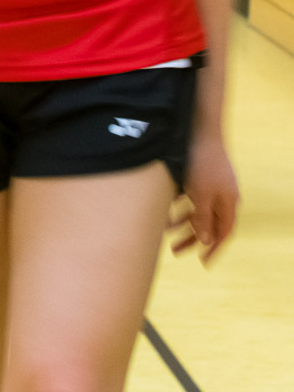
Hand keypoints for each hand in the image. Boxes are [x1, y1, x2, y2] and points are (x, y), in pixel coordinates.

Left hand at [169, 134, 238, 263]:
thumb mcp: (200, 193)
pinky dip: (178, 203)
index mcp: (228, 201)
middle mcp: (223, 194)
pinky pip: (190, 195)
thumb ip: (203, 217)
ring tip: (164, 228)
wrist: (197, 128)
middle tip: (174, 250)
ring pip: (197, 209)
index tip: (203, 263)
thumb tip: (205, 241)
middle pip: (209, 223)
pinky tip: (163, 207)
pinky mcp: (199, 173)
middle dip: (192, 238)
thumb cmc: (200, 161)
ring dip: (181, 221)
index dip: (214, 248)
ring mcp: (211, 183)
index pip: (224, 232)